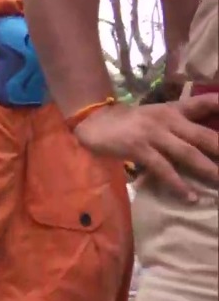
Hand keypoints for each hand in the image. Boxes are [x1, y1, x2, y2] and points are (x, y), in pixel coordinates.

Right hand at [74, 98, 218, 201]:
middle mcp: (168, 120)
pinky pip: (163, 168)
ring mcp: (153, 134)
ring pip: (188, 154)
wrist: (93, 121)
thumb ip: (180, 124)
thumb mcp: (157, 116)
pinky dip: (178, 184)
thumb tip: (206, 142)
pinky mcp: (138, 148)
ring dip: (208, 170)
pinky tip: (190, 197)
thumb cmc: (129, 122)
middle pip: (205, 136)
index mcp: (174, 110)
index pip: (206, 104)